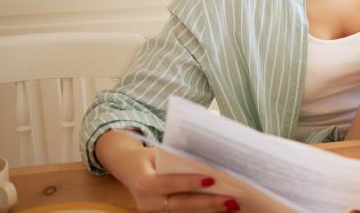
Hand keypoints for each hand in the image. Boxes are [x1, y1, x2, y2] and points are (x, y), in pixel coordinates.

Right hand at [95, 129, 240, 211]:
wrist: (127, 167)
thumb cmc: (149, 156)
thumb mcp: (159, 152)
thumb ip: (178, 158)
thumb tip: (210, 158)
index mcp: (144, 183)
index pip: (169, 184)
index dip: (189, 182)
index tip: (211, 179)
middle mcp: (147, 203)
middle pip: (182, 204)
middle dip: (208, 202)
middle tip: (231, 198)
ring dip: (210, 210)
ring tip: (232, 204)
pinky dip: (204, 212)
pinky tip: (221, 208)